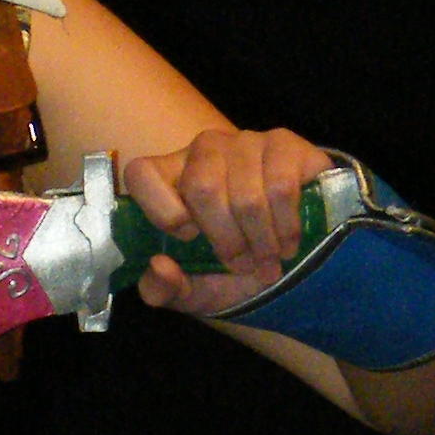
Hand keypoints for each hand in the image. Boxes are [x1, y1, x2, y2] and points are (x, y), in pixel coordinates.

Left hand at [124, 125, 329, 316]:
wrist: (291, 259)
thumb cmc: (233, 268)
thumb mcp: (193, 291)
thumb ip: (163, 289)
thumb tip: (159, 266)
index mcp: (168, 178)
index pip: (142, 174)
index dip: (161, 209)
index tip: (187, 238)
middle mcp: (203, 151)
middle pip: (202, 187)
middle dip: (226, 240)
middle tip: (242, 266)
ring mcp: (244, 143)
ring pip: (246, 195)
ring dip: (261, 241)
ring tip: (268, 262)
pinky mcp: (284, 145)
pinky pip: (281, 187)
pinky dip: (286, 227)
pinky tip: (288, 244)